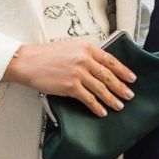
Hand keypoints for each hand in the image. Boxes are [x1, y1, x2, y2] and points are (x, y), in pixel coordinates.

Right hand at [2, 39, 135, 117]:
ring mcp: (78, 73)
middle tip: (129, 94)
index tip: (131, 77)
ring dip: (112, 99)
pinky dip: (97, 106)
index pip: (110, 60)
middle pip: (108, 75)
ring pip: (101, 88)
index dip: (123, 70)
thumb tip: (99, 66)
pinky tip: (102, 111)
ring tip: (120, 105)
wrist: (27, 62)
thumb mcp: (69, 47)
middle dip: (121, 87)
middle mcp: (84, 59)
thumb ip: (85, 54)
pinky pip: (88, 98)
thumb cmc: (45, 55)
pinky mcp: (70, 86)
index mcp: (86, 47)